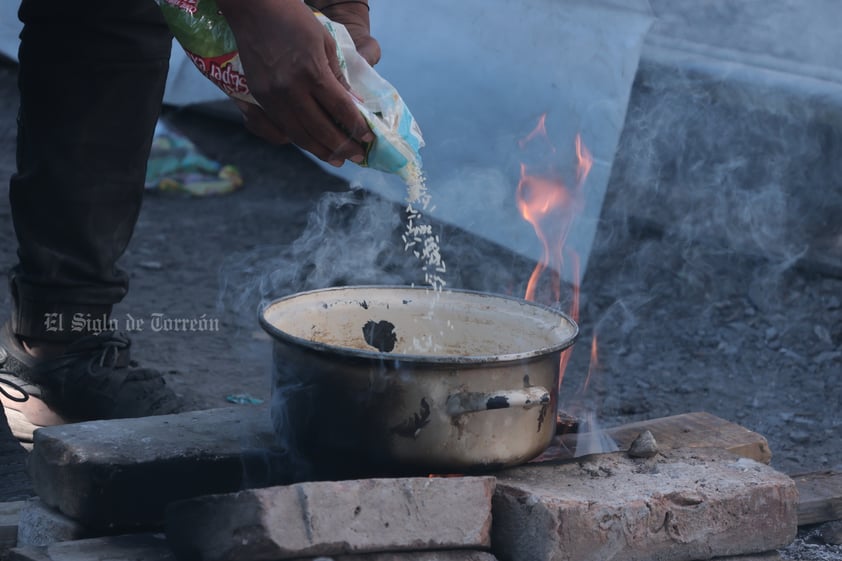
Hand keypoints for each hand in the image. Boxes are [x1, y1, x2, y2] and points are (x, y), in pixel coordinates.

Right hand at [217, 0, 373, 166]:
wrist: (254, 10)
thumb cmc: (295, 21)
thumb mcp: (325, 43)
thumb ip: (338, 77)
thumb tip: (353, 106)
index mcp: (311, 72)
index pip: (340, 109)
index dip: (357, 127)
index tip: (369, 138)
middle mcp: (290, 89)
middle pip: (320, 129)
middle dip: (342, 147)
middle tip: (357, 157)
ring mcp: (272, 96)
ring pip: (299, 135)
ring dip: (321, 151)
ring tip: (337, 159)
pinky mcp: (259, 98)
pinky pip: (281, 128)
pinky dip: (300, 140)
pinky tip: (313, 145)